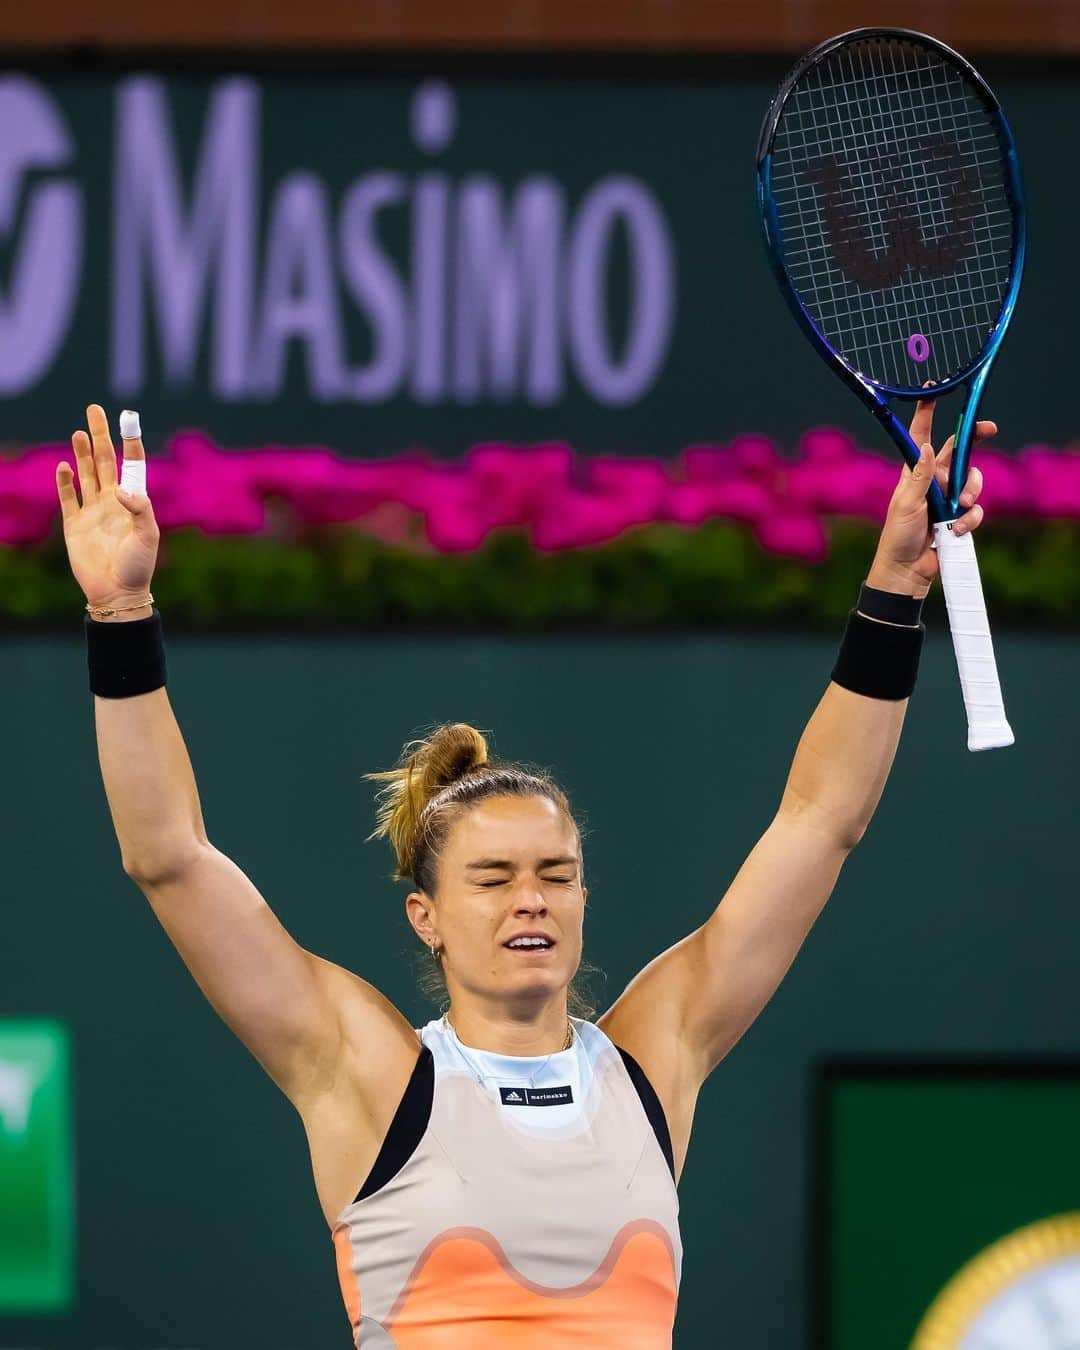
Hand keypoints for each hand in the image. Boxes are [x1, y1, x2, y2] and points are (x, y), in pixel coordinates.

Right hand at [56, 405, 159, 612]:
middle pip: (104, 460)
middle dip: (100, 435)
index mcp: (133, 502)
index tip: (128, 420)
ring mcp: (92, 511)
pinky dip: (65, 482)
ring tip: (79, 431)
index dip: (130, 443)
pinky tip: (64, 465)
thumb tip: (120, 489)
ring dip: (81, 453)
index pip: (131, 465)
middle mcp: (112, 502)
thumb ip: (140, 510)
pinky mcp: (74, 525)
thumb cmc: (139, 566)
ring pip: (86, 473)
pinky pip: (68, 497)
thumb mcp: (149, 536)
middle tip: (94, 410)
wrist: (117, 592)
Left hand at [867, 396, 992, 595]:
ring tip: (958, 509)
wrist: (907, 569)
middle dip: (976, 438)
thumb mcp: (906, 503)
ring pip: (973, 480)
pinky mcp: (959, 517)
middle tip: (990, 428)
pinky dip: (970, 519)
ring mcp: (948, 498)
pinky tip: (957, 530)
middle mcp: (934, 480)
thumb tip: (927, 448)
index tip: (932, 390)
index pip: (922, 436)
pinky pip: (975, 509)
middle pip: (961, 451)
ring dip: (971, 493)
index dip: (926, 413)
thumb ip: (920, 477)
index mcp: (915, 472)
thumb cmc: (898, 535)